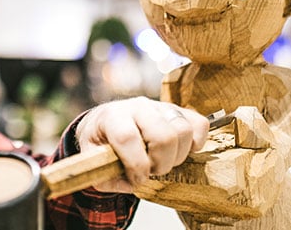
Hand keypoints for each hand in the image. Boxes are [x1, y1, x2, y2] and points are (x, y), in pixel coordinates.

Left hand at [75, 96, 208, 192]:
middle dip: (160, 164)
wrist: (105, 121)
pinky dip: (195, 143)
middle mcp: (138, 106)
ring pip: (184, 130)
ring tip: (161, 161)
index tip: (136, 180)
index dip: (136, 165)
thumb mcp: (91, 159)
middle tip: (150, 171)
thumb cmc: (100, 141)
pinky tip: (178, 151)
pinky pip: (199, 124)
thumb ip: (105, 175)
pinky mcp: (178, 110)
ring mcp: (160, 106)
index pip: (128, 137)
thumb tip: (130, 183)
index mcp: (112, 116)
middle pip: (164, 135)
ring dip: (176, 156)